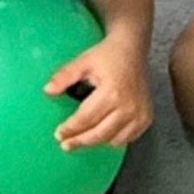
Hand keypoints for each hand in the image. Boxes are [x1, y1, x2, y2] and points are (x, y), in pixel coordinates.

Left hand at [49, 34, 152, 148]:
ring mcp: (139, 114)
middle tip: (65, 144)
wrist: (132, 49)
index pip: (86, 119)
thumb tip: (47, 90)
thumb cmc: (107, 55)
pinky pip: (127, 138)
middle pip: (100, 134)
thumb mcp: (83, 61)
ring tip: (81, 139)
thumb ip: (64, 76)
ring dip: (96, 141)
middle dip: (80, 141)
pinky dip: (113, 139)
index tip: (58, 134)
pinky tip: (101, 133)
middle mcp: (128, 106)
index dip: (71, 129)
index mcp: (112, 92)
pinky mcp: (146, 118)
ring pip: (113, 139)